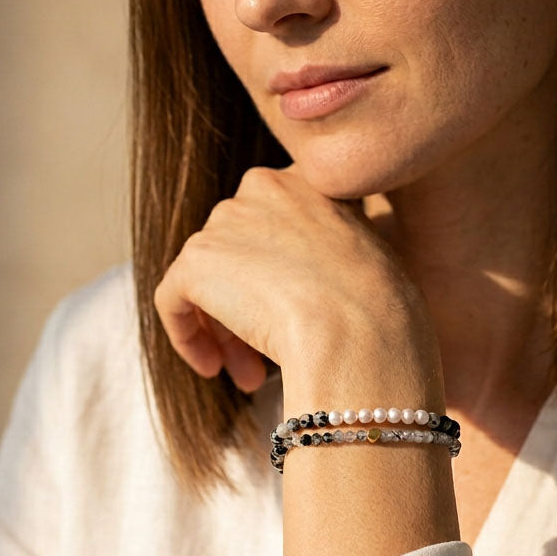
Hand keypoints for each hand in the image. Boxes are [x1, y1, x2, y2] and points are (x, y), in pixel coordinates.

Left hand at [153, 163, 433, 392]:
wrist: (362, 331)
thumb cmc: (382, 309)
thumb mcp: (368, 258)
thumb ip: (328, 251)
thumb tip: (304, 282)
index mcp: (308, 179)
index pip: (276, 224)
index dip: (281, 274)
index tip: (298, 314)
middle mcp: (262, 186)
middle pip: (238, 253)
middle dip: (249, 306)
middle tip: (266, 356)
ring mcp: (225, 220)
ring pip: (209, 279)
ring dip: (227, 329)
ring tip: (251, 376)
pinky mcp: (195, 259)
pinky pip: (174, 300)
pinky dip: (187, 336)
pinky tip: (214, 368)